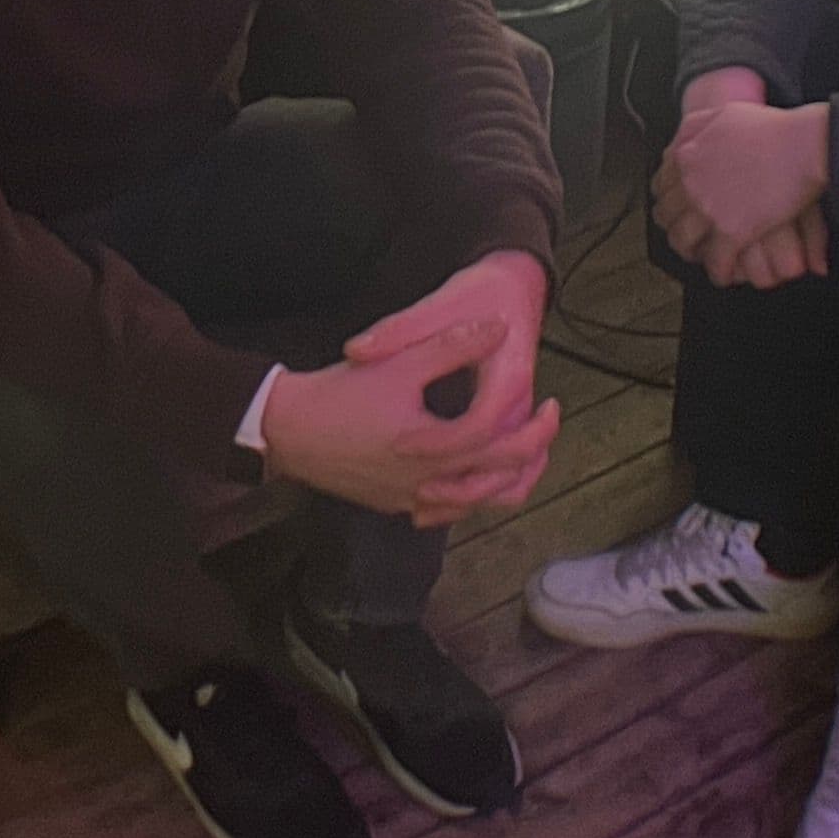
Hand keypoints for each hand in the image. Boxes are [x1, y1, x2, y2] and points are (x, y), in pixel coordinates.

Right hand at [262, 296, 561, 524]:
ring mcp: (410, 500)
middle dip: (532, 455)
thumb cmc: (340, 394)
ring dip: (506, 482)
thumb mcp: (399, 361)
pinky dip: (469, 495)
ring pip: (476, 505)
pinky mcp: (394, 505)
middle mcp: (427, 483)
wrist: (286, 430)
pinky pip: (446, 510)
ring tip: (522, 454)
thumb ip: (451, 344)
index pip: (501, 441)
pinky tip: (472, 474)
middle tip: (547, 428)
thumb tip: (497, 327)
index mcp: (434, 447)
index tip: (551, 402)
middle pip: (498, 481)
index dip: (534, 423)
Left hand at [657, 94, 832, 287]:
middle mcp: (691, 184)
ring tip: (701, 256)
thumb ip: (696, 126)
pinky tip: (725, 274)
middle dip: (674, 227)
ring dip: (691, 252)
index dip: (667, 200)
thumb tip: (681, 140)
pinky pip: (716, 263)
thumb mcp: (724, 113)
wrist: (803, 146)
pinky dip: (719, 272)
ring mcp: (709, 210)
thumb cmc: (774, 128)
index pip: (660, 186)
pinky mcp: (732, 233)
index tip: (675, 207)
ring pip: (683, 242)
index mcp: (686, 155)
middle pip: (666, 216)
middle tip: (686, 233)